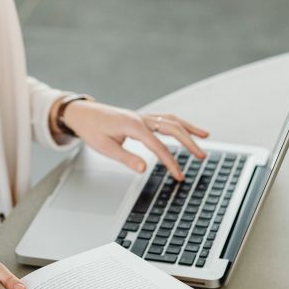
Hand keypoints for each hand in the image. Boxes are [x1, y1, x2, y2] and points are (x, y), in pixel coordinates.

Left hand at [61, 101, 208, 179]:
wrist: (82, 114)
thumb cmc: (91, 130)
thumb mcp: (105, 148)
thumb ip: (126, 158)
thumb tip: (143, 169)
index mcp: (133, 126)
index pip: (158, 147)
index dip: (171, 162)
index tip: (179, 175)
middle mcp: (141, 118)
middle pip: (172, 129)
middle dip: (189, 143)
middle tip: (202, 156)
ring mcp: (142, 116)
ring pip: (172, 120)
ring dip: (189, 128)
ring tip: (205, 136)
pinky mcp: (141, 117)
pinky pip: (165, 118)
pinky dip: (178, 123)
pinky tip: (185, 129)